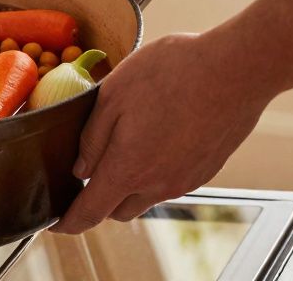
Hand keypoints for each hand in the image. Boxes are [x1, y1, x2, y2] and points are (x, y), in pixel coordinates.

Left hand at [52, 30, 278, 233]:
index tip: (57, 224)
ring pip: (146, 197)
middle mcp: (158, 184)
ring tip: (129, 143)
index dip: (68, 223)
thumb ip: (93, 138)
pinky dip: (157, 172)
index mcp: (128, 169)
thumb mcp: (113, 95)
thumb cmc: (171, 73)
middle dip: (101, 198)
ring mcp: (186, 180)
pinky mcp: (207, 170)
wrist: (236, 68)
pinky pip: (171, 182)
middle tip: (92, 168)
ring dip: (131, 184)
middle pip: (118, 209)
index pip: (90, 213)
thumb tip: (81, 169)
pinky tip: (159, 136)